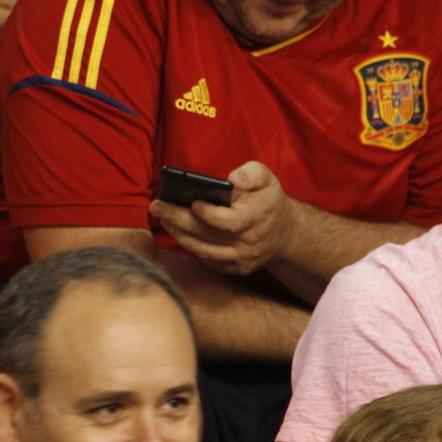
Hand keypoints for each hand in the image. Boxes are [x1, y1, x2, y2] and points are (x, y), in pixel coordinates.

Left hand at [148, 161, 296, 276]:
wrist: (286, 233)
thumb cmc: (269, 201)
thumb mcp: (267, 179)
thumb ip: (252, 173)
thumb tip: (233, 179)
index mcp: (257, 218)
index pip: (228, 221)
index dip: (207, 214)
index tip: (192, 202)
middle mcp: (250, 242)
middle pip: (207, 235)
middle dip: (178, 220)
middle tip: (156, 206)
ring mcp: (243, 258)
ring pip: (204, 251)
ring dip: (179, 235)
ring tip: (162, 218)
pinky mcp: (236, 269)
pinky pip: (208, 261)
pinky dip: (191, 247)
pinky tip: (178, 232)